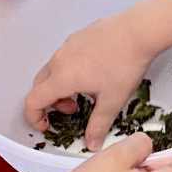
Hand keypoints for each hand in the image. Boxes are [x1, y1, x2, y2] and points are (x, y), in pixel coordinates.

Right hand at [24, 11, 155, 144]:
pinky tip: (94, 74)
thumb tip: (92, 141)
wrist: (139, 31)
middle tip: (72, 110)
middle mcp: (60, 60)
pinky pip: (65, 57)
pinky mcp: (78, 37)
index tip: (45, 125)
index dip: (34, 117)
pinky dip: (69, 71)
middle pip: (40, 86)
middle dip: (51, 103)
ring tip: (87, 92)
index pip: (33, 101)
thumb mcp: (112, 101)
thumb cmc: (125, 61)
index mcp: (62, 78)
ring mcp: (68, 46)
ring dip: (61, 87)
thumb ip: (98, 125)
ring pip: (52, 70)